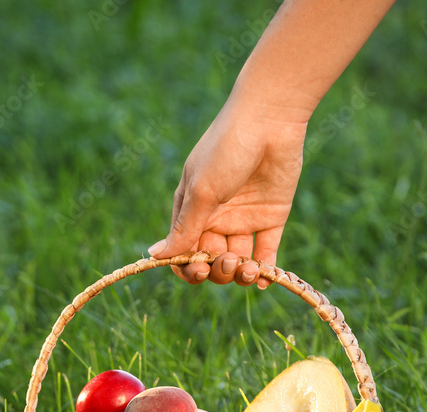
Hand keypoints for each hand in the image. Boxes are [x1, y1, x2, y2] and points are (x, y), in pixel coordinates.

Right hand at [148, 98, 306, 288]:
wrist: (270, 119)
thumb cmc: (226, 149)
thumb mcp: (201, 191)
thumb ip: (183, 228)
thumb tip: (154, 256)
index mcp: (191, 208)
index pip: (183, 250)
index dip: (188, 266)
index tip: (197, 270)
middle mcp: (215, 216)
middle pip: (210, 258)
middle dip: (216, 269)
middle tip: (225, 263)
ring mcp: (244, 217)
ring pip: (238, 259)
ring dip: (240, 273)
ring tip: (248, 270)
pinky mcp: (272, 215)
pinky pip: (266, 250)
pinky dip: (266, 268)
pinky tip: (265, 279)